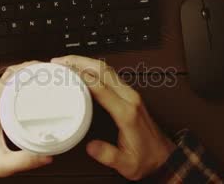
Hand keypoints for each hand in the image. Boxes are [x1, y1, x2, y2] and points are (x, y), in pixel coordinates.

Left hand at [0, 61, 52, 183]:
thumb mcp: (1, 164)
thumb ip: (24, 161)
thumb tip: (47, 156)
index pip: (14, 74)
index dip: (34, 68)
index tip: (50, 70)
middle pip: (16, 70)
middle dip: (37, 68)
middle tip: (57, 74)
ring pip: (13, 74)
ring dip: (31, 72)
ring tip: (50, 77)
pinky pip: (10, 82)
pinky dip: (24, 80)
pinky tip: (36, 87)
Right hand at [51, 55, 175, 180]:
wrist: (163, 156)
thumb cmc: (146, 158)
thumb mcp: (126, 164)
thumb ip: (108, 155)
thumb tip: (91, 147)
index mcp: (127, 112)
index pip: (101, 87)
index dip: (81, 77)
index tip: (65, 72)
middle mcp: (130, 98)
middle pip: (103, 70)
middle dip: (79, 61)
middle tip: (60, 61)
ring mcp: (131, 94)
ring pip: (107, 69)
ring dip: (86, 62)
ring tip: (66, 62)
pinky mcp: (129, 95)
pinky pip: (110, 75)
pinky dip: (93, 69)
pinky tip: (82, 70)